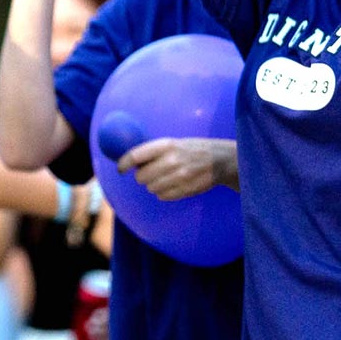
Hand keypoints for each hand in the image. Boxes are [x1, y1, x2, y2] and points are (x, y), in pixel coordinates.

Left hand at [119, 137, 234, 200]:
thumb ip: (154, 151)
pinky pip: (163, 196)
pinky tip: (173, 184)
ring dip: (154, 185)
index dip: (124, 163)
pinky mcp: (185, 190)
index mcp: (166, 145)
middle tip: (151, 173)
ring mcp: (179, 176)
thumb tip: (131, 163)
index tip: (120, 169)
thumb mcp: (173, 143)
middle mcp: (171, 160)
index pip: (136, 155)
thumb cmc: (192, 149)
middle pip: (141, 177)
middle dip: (142, 176)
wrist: (220, 159)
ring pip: (151, 188)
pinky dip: (164, 193)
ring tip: (166, 178)